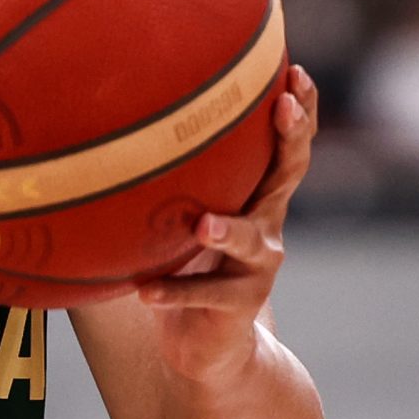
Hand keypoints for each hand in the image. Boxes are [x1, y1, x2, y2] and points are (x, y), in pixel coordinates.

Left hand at [135, 65, 319, 383]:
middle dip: (291, 138)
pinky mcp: (239, 306)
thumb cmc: (191, 265)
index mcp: (258, 197)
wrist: (208, 345)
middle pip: (289, 174)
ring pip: (249, 241)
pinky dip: (172, 292)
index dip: (300, 111)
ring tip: (202, 225)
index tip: (295, 72)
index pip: (287, 146)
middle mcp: (268, 225)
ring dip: (227, 231)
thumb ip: (175, 179)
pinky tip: (144, 291)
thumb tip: (118, 114)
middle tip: (282, 108)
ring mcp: (258, 267)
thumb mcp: (187, 215)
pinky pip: (203, 295)